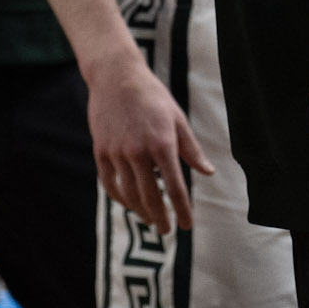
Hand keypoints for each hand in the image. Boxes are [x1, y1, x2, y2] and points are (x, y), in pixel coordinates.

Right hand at [84, 51, 213, 233]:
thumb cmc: (152, 96)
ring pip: (129, 193)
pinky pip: (109, 183)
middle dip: (160, 218)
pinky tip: (128, 203)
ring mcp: (117, 152)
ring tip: (149, 219)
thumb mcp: (177, 118)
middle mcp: (138, 152)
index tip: (186, 226)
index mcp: (162, 144)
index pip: (175, 187)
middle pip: (150, 197)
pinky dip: (120, 197)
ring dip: (140, 211)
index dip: (182, 210)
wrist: (116, 76)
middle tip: (166, 231)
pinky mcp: (101, 151)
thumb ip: (191, 149)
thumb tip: (208, 172)